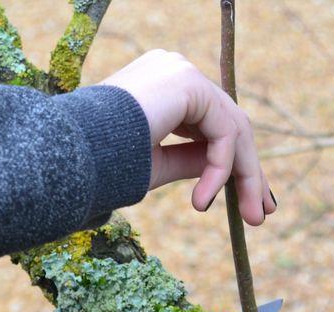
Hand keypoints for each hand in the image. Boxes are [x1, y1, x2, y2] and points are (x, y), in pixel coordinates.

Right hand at [101, 50, 275, 225]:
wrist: (72, 153)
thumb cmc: (102, 162)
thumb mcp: (156, 165)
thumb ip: (190, 161)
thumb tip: (224, 172)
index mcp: (162, 87)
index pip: (212, 123)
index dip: (232, 163)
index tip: (248, 202)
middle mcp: (174, 71)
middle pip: (229, 124)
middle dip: (248, 173)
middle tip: (261, 214)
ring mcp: (181, 72)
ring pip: (233, 128)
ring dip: (244, 176)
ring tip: (248, 216)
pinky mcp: (188, 82)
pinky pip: (223, 131)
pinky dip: (221, 168)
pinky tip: (204, 198)